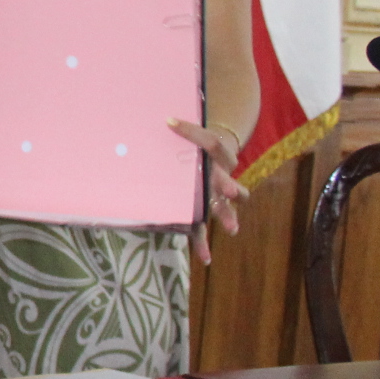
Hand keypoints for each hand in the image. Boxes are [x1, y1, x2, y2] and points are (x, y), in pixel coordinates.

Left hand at [168, 119, 246, 264]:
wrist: (215, 152)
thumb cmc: (192, 144)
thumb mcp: (188, 135)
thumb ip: (174, 132)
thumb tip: (149, 120)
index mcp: (215, 154)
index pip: (209, 141)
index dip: (190, 131)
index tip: (169, 122)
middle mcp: (219, 176)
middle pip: (226, 180)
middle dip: (230, 186)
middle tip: (231, 190)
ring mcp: (214, 196)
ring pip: (224, 207)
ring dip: (227, 216)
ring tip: (230, 228)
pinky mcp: (203, 211)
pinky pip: (203, 230)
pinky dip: (203, 244)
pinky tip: (205, 258)